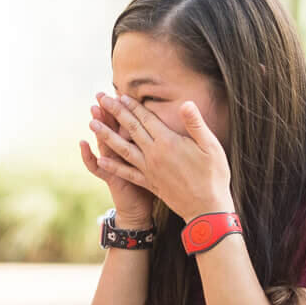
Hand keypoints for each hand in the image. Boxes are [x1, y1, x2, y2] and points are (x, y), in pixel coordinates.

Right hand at [81, 99, 156, 228]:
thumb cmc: (153, 183)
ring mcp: (113, 164)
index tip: (121, 93)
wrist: (141, 207)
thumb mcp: (157, 160)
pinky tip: (83, 143)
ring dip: (98, 129)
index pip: (129, 124)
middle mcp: (121, 153)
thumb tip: (170, 123)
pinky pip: (95, 167)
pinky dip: (88, 156)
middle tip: (100, 95)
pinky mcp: (110, 178)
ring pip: (104, 143)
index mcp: (137, 146)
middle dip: (107, 113)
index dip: (125, 110)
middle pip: (113, 129)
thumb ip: (158, 141)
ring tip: (92, 115)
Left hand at [85, 91, 232, 221]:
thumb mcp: (211, 146)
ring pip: (122, 149)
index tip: (120, 95)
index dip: (132, 106)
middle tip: (100, 99)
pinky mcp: (149, 183)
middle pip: (130, 129)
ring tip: (92, 124)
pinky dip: (113, 166)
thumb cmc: (214, 176)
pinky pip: (126, 172)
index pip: (146, 119)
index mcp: (168, 142)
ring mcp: (149, 170)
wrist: (207, 209)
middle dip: (114, 112)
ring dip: (106, 135)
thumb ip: (196, 124)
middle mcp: (154, 154)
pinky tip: (100, 159)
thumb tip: (186, 103)